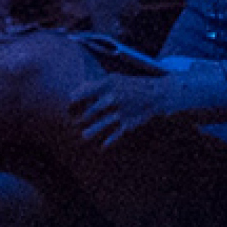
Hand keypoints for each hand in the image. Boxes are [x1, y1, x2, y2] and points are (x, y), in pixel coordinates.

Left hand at [61, 69, 186, 145]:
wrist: (158, 94)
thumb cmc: (131, 86)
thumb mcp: (115, 80)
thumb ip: (96, 85)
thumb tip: (77, 92)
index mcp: (109, 84)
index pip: (87, 91)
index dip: (76, 98)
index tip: (68, 103)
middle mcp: (114, 97)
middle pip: (93, 109)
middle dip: (83, 117)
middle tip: (72, 123)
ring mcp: (122, 111)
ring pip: (103, 123)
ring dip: (92, 131)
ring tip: (83, 136)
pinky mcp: (129, 123)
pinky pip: (117, 133)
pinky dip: (110, 141)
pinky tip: (102, 146)